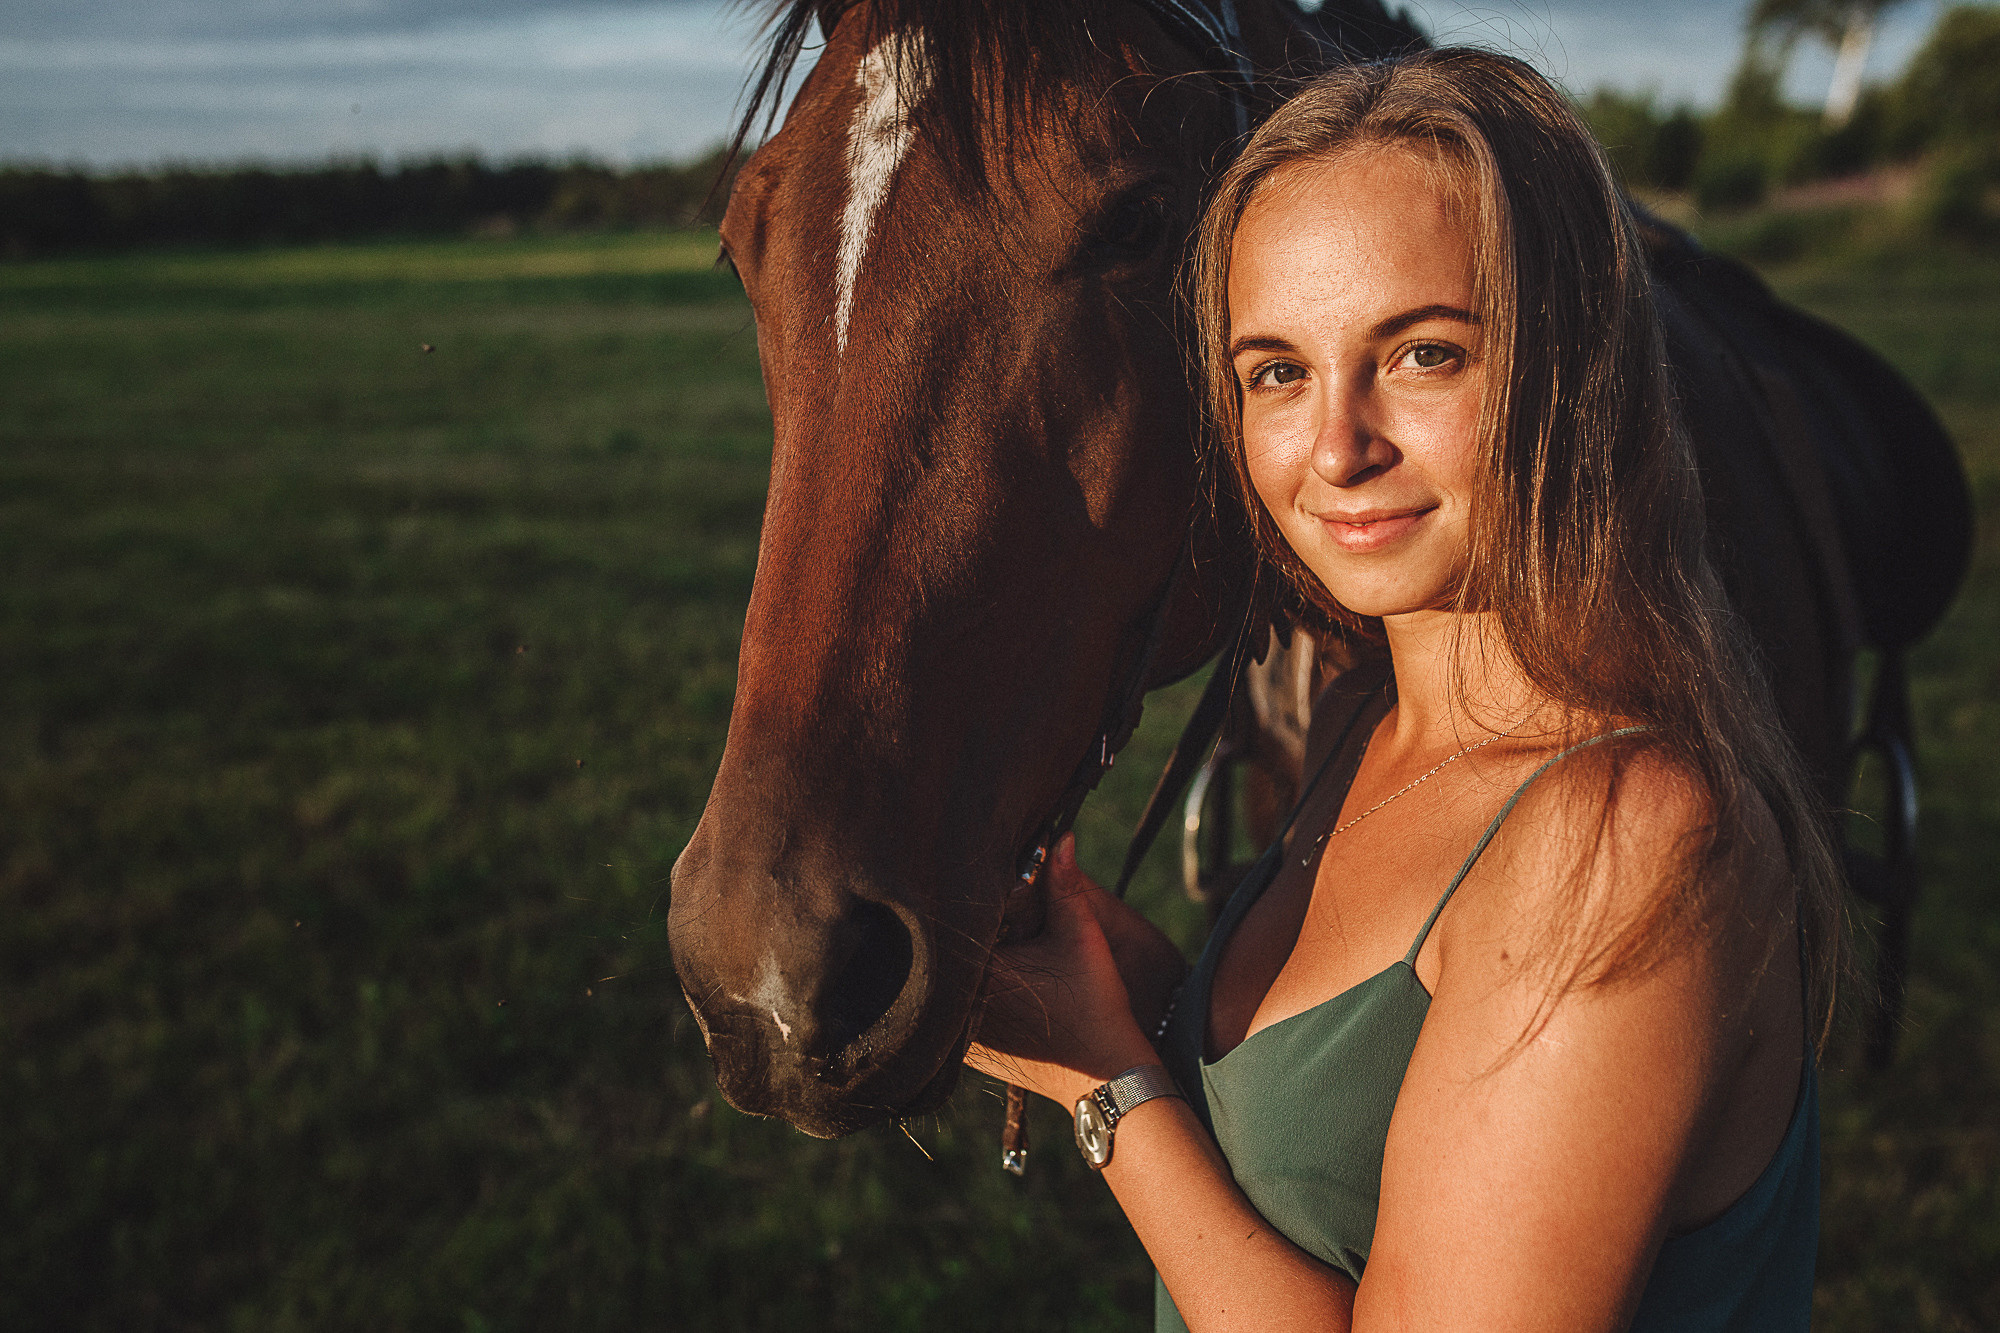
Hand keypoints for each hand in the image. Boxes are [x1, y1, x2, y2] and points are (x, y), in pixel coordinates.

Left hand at [967, 836, 1184, 1107]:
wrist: (1104, 1077)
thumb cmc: (1097, 1007)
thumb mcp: (1083, 939)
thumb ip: (1065, 885)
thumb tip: (1059, 837)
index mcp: (978, 975)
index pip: (954, 922)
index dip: (967, 899)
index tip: (977, 878)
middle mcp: (957, 1008)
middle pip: (947, 952)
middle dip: (964, 927)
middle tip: (975, 904)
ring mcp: (956, 1036)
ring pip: (947, 983)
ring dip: (962, 962)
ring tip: (998, 948)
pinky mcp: (965, 1050)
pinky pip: (952, 1011)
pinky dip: (966, 991)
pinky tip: (996, 979)